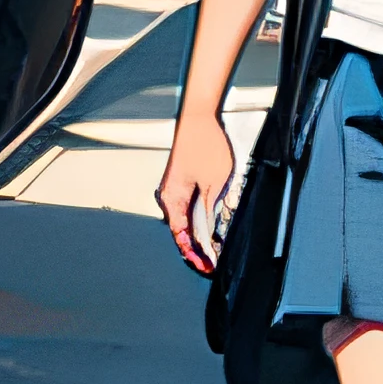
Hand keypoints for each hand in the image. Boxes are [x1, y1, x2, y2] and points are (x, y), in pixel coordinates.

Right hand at [156, 103, 239, 276]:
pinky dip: (198, 220)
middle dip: (196, 248)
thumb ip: (210, 211)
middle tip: (211, 262)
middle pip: (181, 230)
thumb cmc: (205, 145)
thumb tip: (210, 235)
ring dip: (198, 235)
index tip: (207, 266)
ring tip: (212, 248)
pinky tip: (210, 226)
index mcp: (172, 198)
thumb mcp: (214, 183)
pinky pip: (188, 207)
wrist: (199, 117)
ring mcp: (175, 188)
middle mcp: (169, 196)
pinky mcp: (182, 182)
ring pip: (184, 220)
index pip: (180, 236)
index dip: (194, 254)